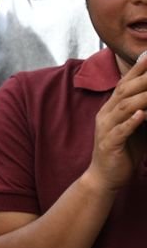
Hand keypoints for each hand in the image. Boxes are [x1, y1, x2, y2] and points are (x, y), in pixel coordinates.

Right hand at [87, 51, 146, 193]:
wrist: (105, 177)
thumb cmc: (124, 151)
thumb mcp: (136, 127)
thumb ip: (144, 112)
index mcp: (111, 108)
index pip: (124, 84)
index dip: (137, 69)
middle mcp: (106, 114)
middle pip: (124, 91)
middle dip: (142, 78)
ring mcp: (106, 129)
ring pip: (124, 108)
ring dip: (141, 98)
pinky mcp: (109, 144)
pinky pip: (121, 130)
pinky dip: (131, 122)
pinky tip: (141, 115)